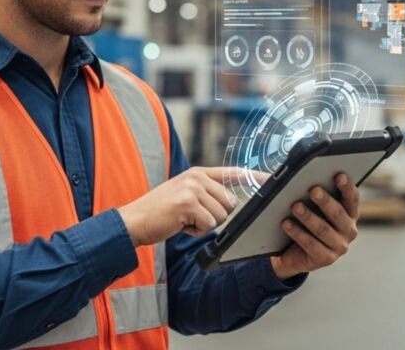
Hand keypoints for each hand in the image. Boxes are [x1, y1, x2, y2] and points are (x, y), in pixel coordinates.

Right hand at [118, 167, 259, 245]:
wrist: (133, 221)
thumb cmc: (160, 213)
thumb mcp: (183, 195)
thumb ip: (205, 193)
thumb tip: (231, 203)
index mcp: (198, 173)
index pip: (233, 173)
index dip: (253, 176)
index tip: (271, 178)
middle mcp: (197, 177)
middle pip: (230, 202)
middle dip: (215, 216)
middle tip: (192, 217)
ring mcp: (192, 189)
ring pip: (221, 215)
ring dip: (204, 225)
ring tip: (184, 220)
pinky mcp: (188, 203)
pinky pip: (209, 225)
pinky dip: (196, 231)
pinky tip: (180, 225)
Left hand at [270, 172, 359, 279]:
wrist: (295, 253)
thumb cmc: (306, 221)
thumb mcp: (313, 206)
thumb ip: (311, 191)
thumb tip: (291, 175)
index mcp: (350, 213)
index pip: (352, 198)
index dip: (347, 186)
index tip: (339, 175)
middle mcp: (349, 230)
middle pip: (338, 213)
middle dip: (325, 200)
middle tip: (313, 189)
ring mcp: (339, 246)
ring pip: (323, 229)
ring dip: (308, 217)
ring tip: (295, 206)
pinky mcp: (326, 258)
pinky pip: (311, 244)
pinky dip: (297, 233)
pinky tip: (286, 223)